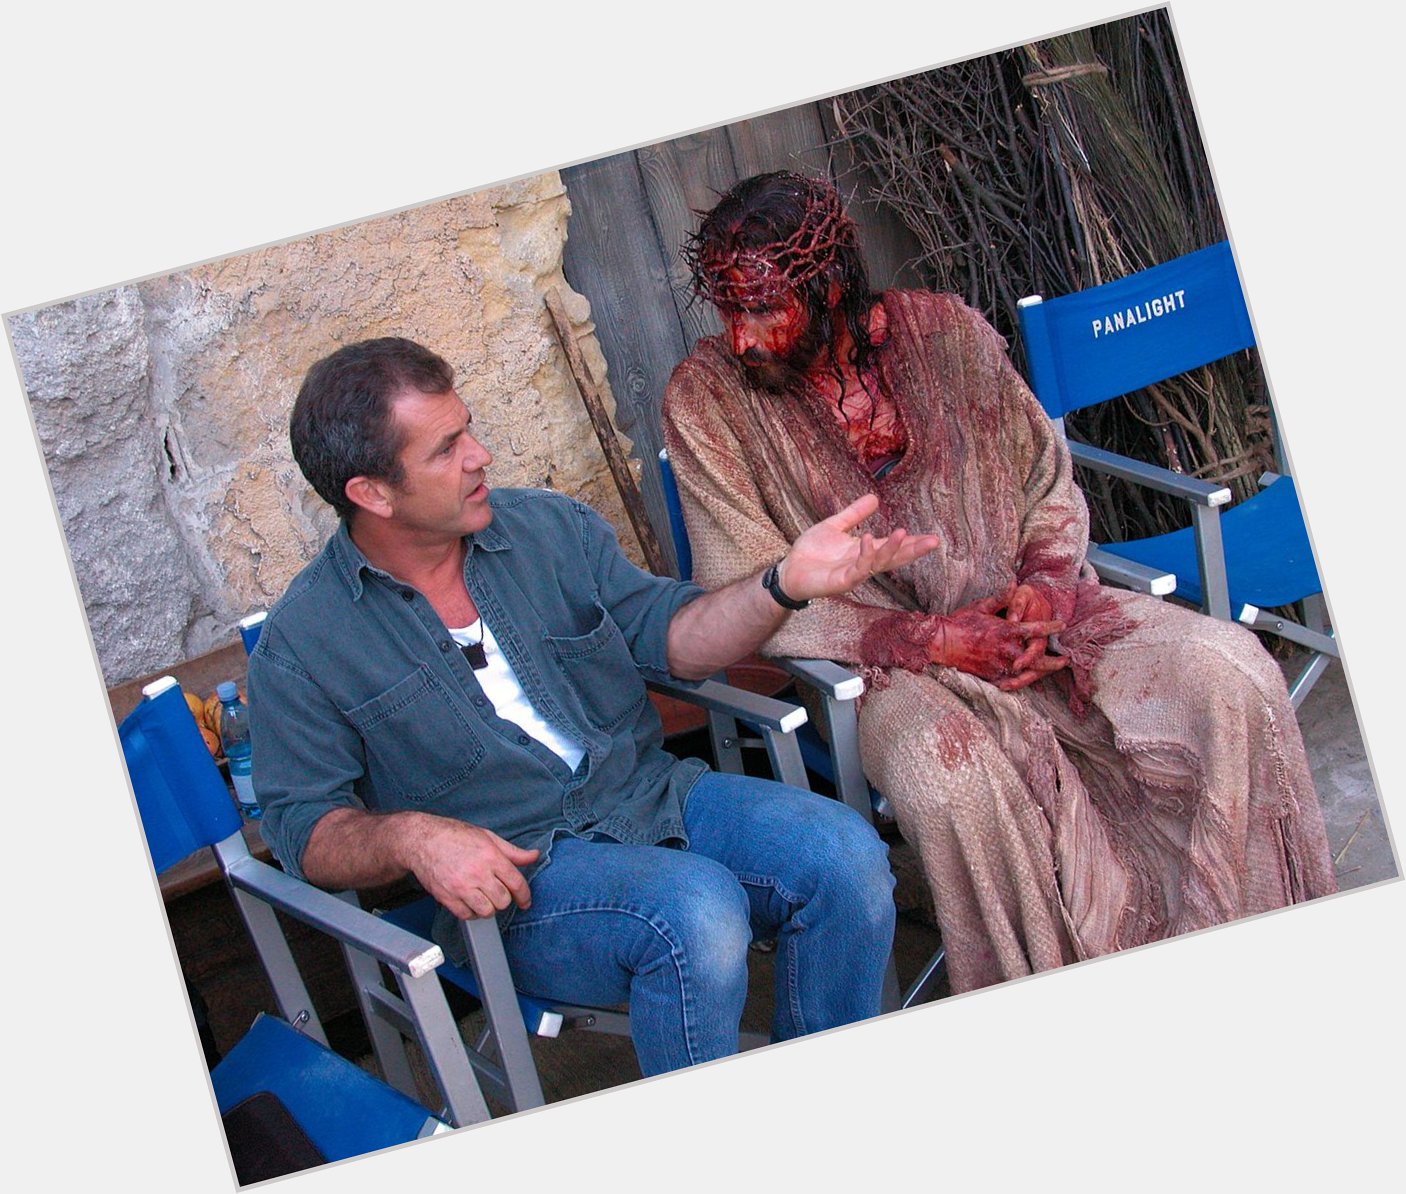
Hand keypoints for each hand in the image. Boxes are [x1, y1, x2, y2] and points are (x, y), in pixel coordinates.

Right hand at [401, 815, 539, 919]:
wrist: (422, 840)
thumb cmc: (454, 835)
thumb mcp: (487, 837)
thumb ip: (512, 851)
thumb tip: (533, 856)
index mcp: (490, 856)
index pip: (516, 883)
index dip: (524, 895)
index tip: (525, 901)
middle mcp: (477, 873)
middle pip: (503, 900)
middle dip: (504, 899)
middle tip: (498, 892)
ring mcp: (461, 887)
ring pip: (487, 911)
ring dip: (489, 907)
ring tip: (484, 897)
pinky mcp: (447, 897)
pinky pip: (466, 915)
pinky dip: (471, 912)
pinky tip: (470, 901)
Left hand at [779, 494, 940, 600]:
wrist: (789, 570)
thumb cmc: (811, 551)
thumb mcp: (835, 526)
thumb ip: (854, 514)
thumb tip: (875, 498)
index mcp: (864, 551)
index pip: (892, 546)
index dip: (911, 542)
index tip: (932, 537)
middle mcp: (863, 563)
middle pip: (893, 557)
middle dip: (913, 550)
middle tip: (934, 541)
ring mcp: (854, 574)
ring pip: (879, 563)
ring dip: (892, 550)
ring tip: (903, 534)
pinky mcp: (841, 582)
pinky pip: (857, 569)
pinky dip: (865, 556)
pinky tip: (868, 540)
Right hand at [929, 593, 1067, 690]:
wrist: (941, 643)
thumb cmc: (960, 623)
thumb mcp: (981, 606)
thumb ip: (1001, 597)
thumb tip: (1014, 583)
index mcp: (1006, 630)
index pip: (1036, 629)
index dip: (1051, 627)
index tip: (1062, 625)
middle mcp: (1007, 649)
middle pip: (1037, 658)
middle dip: (1053, 661)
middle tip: (1064, 660)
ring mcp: (999, 664)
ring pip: (1027, 672)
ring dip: (1041, 672)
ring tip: (1050, 671)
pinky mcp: (991, 675)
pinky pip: (1011, 681)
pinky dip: (1021, 681)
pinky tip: (1028, 680)